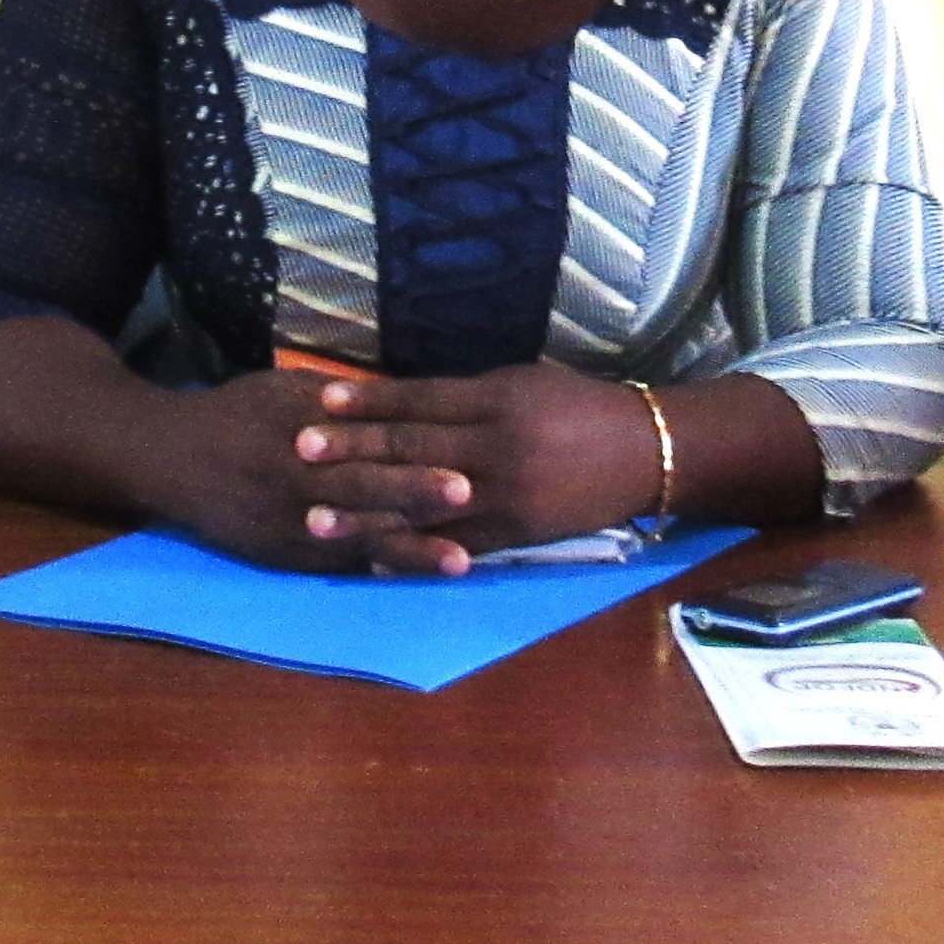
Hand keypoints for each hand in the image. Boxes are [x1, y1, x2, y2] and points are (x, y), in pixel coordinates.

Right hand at [119, 369, 474, 575]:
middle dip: (418, 494)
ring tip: (458, 560)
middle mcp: (300, 476)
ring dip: (411, 549)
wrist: (170, 457)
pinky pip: (336, 563)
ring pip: (360, 536)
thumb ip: (347, 400)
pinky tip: (414, 580)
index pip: (369, 443)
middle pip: (368, 487)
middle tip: (470, 497)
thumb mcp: (288, 388)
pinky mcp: (282, 553)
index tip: (464, 465)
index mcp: (305, 427)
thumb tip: (413, 400)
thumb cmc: (239, 413)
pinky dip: (376, 570)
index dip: (416, 456)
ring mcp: (291, 521)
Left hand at [292, 362, 665, 575]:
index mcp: (498, 401)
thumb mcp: (523, 384)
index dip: (367, 401)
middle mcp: (496, 449)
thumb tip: (400, 401)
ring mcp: (504, 497)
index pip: (419, 400)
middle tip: (297, 451)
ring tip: (314, 518)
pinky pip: (453, 546)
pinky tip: (369, 559)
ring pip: (422, 506)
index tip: (318, 399)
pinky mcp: (514, 536)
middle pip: (411, 450)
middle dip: (351, 453)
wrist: (646, 454)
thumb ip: (465, 396)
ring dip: (365, 514)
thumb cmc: (579, 407)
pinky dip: (410, 554)